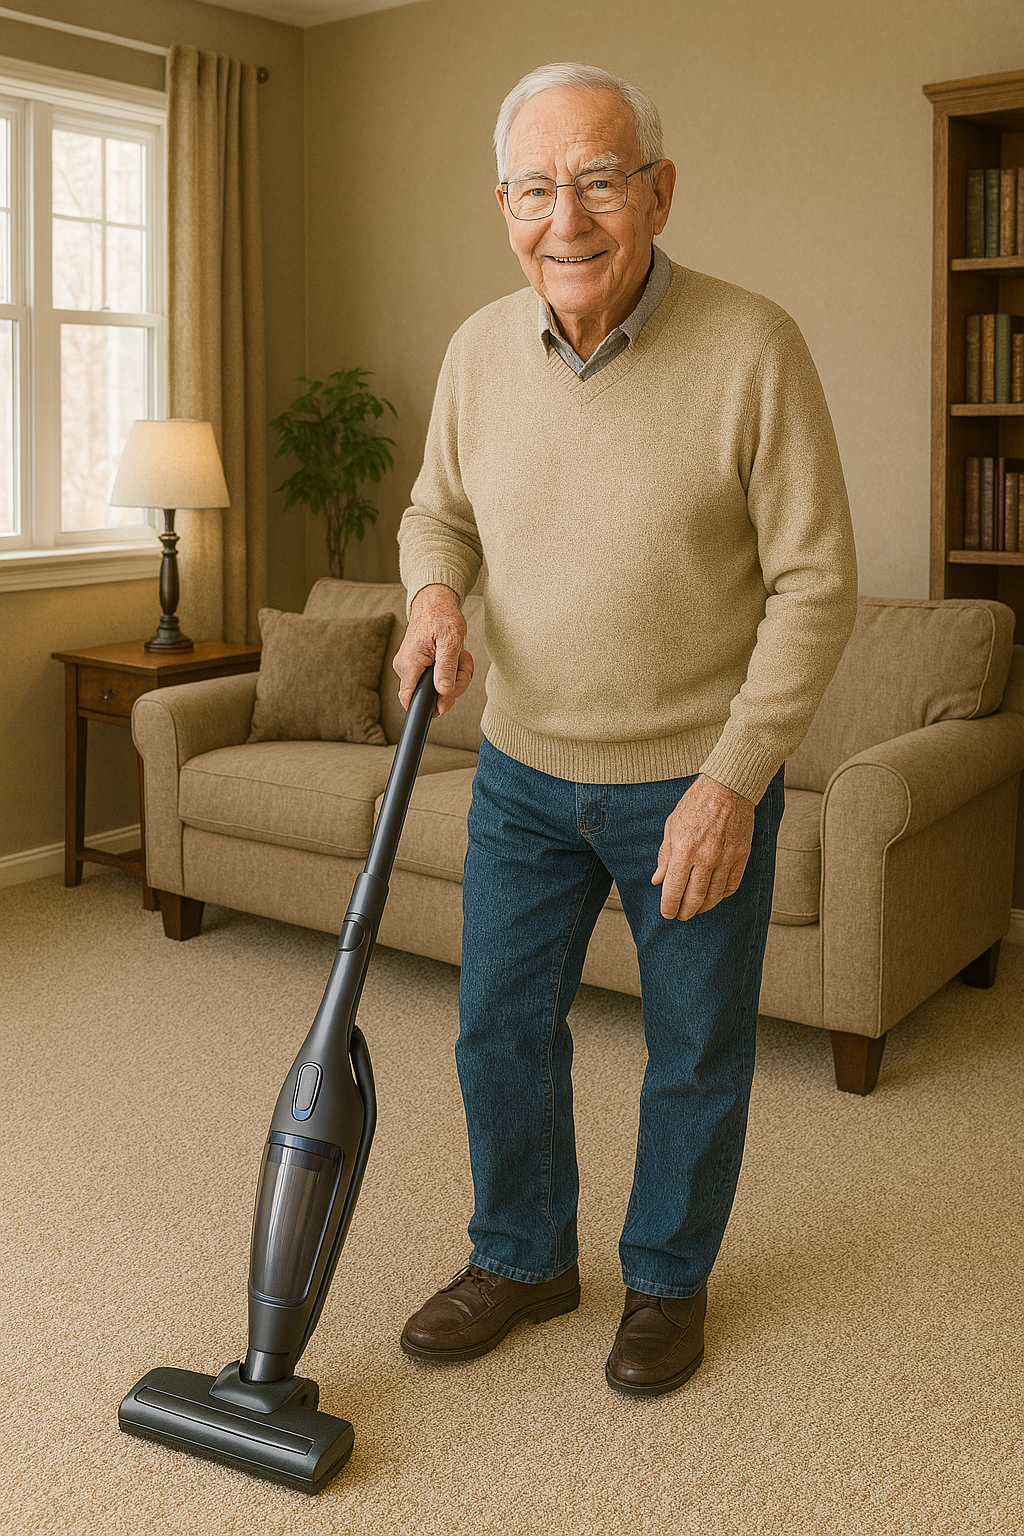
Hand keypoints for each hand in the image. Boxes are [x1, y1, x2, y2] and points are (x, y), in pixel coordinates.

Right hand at [393, 583, 473, 716]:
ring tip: (461, 657)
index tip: (446, 703)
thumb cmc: (441, 616)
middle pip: (429, 696)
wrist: (435, 602)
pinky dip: (450, 671)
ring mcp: (411, 667)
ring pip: (436, 687)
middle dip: (453, 686)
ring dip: (455, 676)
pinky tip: (456, 658)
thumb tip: (443, 691)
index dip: (428, 707)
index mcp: (410, 664)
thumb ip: (446, 668)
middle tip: (463, 668)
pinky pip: (436, 678)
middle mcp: (405, 668)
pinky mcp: (418, 665)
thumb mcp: (451, 641)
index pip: (409, 700)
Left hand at [652, 774, 754, 920]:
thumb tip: (657, 880)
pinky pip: (732, 885)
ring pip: (715, 896)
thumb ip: (665, 856)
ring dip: (704, 907)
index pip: (674, 890)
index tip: (667, 913)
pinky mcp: (742, 857)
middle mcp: (706, 859)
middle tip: (680, 915)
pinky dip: (722, 895)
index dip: (669, 906)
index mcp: (685, 851)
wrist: (728, 787)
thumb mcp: (672, 826)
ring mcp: (726, 859)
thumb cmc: (695, 804)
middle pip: (695, 899)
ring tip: (696, 909)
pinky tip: (715, 895)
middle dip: (685, 912)